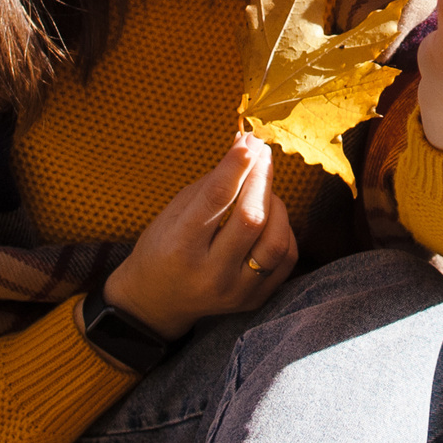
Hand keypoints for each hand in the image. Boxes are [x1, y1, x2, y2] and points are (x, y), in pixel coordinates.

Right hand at [99, 134, 294, 338]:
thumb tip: (246, 146)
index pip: (215, 200)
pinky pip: (286, 258)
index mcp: (180, 248)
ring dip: (276, 205)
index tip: (250, 140)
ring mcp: (235, 292)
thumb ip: (212, 184)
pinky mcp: (255, 301)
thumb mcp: (174, 213)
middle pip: (251, 219)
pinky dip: (283, 230)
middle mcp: (210, 274)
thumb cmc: (163, 249)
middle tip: (261, 154)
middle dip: (261, 178)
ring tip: (263, 191)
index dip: (236, 166)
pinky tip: (270, 218)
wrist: (156, 302)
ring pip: (275, 241)